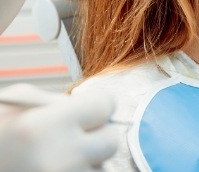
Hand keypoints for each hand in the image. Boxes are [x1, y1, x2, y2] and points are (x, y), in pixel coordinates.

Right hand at [0, 84, 117, 170]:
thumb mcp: (22, 101)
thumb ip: (62, 103)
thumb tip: (93, 108)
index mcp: (48, 125)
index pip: (106, 106)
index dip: (98, 105)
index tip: (90, 108)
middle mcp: (59, 158)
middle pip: (109, 142)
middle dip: (96, 135)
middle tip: (77, 134)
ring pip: (97, 170)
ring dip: (85, 162)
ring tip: (56, 156)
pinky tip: (53, 169)